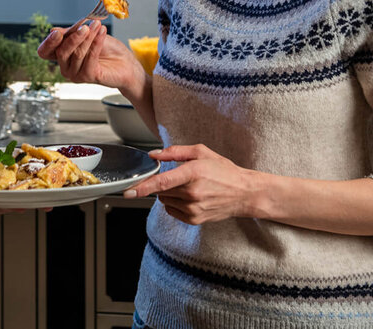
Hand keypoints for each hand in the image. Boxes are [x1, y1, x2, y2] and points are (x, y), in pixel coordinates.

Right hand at [37, 21, 141, 88]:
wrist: (126, 63)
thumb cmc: (107, 49)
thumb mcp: (87, 35)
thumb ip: (72, 32)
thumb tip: (54, 30)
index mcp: (61, 55)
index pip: (44, 52)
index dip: (48, 43)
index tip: (57, 33)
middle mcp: (65, 67)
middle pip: (61, 52)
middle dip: (74, 37)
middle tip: (86, 26)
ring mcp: (75, 74)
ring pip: (77, 54)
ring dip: (89, 37)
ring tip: (98, 26)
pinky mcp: (88, 77)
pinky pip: (90, 57)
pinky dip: (96, 43)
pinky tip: (102, 33)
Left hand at [123, 144, 255, 224]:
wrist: (244, 193)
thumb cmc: (224, 170)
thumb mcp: (201, 152)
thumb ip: (175, 152)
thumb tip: (154, 155)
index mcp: (193, 173)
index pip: (162, 182)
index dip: (143, 187)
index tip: (129, 192)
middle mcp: (192, 193)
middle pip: (161, 191)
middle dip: (162, 183)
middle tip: (178, 177)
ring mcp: (193, 209)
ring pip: (165, 200)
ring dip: (169, 193)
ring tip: (188, 187)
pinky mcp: (194, 219)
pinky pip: (172, 211)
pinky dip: (175, 203)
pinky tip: (190, 197)